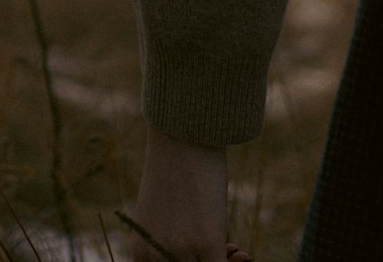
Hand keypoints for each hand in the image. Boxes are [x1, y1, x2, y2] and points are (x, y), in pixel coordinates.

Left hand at [127, 124, 251, 261]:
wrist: (181, 134)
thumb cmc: (173, 168)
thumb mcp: (161, 213)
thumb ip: (169, 241)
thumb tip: (203, 259)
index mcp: (141, 250)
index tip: (199, 258)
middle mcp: (158, 255)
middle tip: (227, 250)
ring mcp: (182, 249)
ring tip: (236, 249)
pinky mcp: (208, 240)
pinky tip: (241, 253)